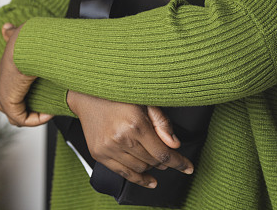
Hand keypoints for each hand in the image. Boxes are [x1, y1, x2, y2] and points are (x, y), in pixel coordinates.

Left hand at [0, 23, 52, 126]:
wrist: (26, 45)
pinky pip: (23, 120)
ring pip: (16, 117)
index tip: (42, 97)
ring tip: (49, 111)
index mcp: (3, 74)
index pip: (6, 93)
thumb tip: (5, 26)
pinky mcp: (9, 104)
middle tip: (47, 109)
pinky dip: (37, 119)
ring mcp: (2, 97)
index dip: (23, 98)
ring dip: (33, 117)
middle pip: (10, 108)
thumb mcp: (17, 36)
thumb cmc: (25, 40)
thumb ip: (10, 33)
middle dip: (28, 110)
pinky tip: (50, 112)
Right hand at [67, 90, 193, 188]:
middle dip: (164, 161)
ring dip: (151, 167)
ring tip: (156, 161)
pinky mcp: (99, 154)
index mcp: (135, 124)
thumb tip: (175, 145)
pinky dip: (137, 179)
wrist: (88, 95)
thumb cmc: (118, 95)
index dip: (178, 162)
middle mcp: (121, 139)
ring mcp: (108, 148)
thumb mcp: (146, 102)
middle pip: (152, 162)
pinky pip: (122, 173)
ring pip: (139, 169)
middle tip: (168, 156)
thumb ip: (162, 123)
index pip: (163, 153)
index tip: (188, 167)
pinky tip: (149, 180)